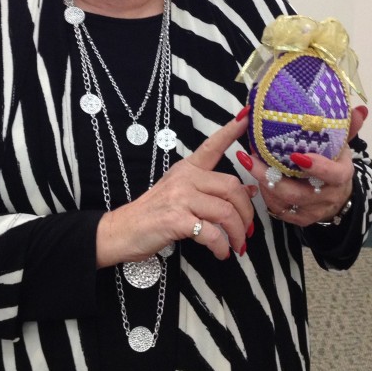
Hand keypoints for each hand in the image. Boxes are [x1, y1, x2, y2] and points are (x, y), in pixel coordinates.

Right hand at [96, 112, 256, 266]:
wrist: (123, 230)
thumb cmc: (154, 213)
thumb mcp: (183, 195)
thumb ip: (213, 191)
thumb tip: (248, 188)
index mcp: (186, 169)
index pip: (212, 147)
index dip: (230, 132)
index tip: (246, 117)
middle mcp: (184, 178)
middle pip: (231, 187)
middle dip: (246, 212)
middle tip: (248, 230)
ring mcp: (179, 198)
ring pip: (225, 211)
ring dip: (237, 233)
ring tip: (237, 245)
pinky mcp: (176, 220)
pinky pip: (211, 233)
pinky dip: (221, 246)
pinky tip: (220, 253)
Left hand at [246, 105, 367, 226]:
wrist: (337, 196)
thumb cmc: (335, 164)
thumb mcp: (342, 146)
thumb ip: (348, 128)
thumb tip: (360, 109)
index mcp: (341, 176)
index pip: (333, 175)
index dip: (317, 167)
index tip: (296, 155)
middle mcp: (327, 196)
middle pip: (299, 193)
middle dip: (272, 176)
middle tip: (251, 157)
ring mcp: (313, 210)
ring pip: (284, 202)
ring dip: (263, 183)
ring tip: (248, 162)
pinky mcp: (299, 219)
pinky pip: (278, 210)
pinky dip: (265, 194)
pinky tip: (255, 177)